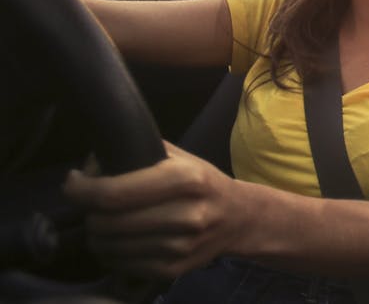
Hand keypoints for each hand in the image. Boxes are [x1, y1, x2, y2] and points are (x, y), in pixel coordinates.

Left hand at [63, 141, 247, 278]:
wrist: (240, 218)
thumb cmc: (202, 183)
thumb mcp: (180, 158)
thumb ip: (139, 153)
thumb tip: (93, 165)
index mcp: (186, 179)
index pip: (113, 193)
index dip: (81, 190)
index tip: (74, 184)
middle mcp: (186, 214)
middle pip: (107, 222)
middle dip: (88, 212)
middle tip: (91, 204)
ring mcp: (180, 246)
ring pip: (109, 246)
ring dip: (97, 235)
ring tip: (103, 223)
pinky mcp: (173, 269)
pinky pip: (121, 264)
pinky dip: (111, 253)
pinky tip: (118, 240)